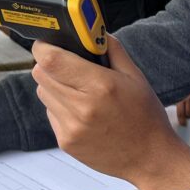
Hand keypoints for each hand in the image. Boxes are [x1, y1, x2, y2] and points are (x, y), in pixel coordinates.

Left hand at [31, 35, 189, 189]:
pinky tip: (81, 111)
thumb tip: (92, 32)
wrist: (149, 158)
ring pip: (42, 93)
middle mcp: (81, 108)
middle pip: (40, 74)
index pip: (51, 60)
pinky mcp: (65, 142)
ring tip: (77, 91)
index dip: (44, 48)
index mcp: (100, 86)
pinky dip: (59, 107)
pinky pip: (50, 113)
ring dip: (53, 86)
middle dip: (49, 64)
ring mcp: (71, 128)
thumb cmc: (145, 117)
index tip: (47, 43)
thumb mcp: (135, 76)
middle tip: (66, 66)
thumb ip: (112, 49)